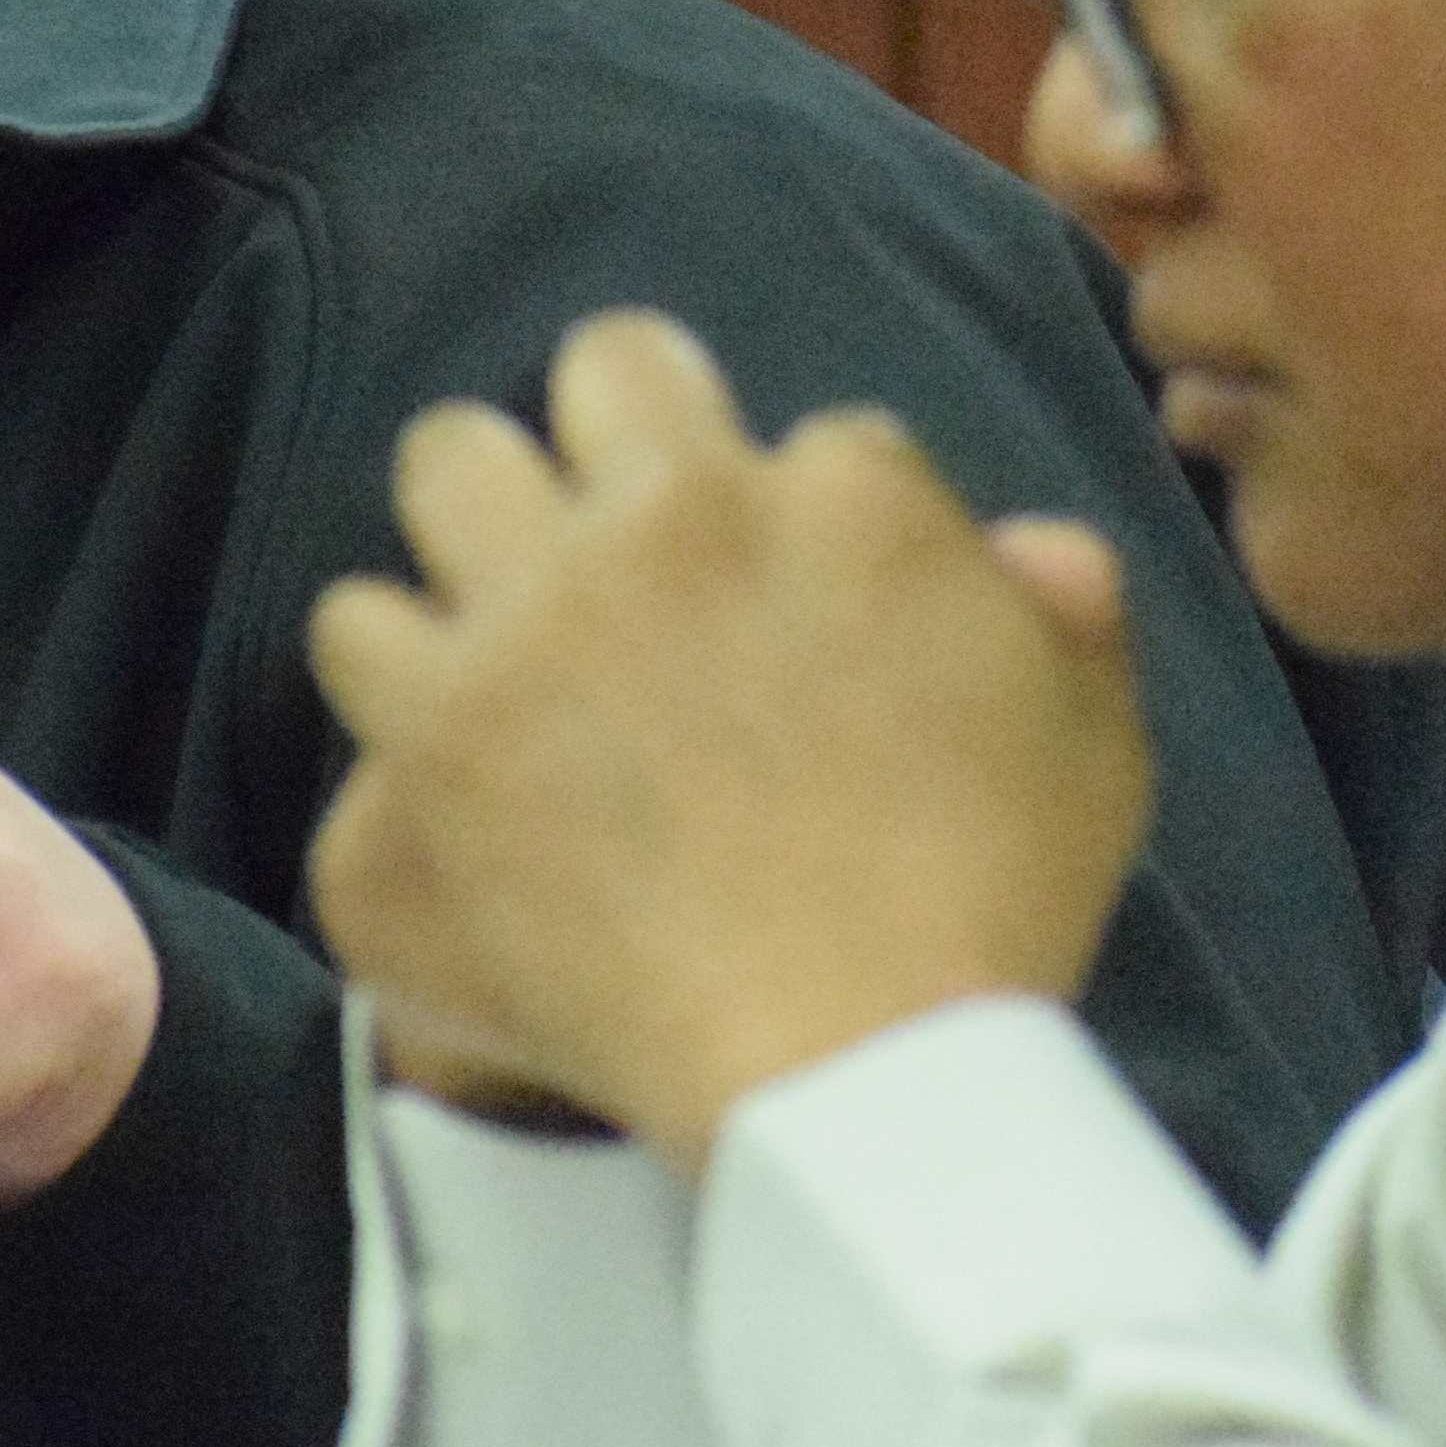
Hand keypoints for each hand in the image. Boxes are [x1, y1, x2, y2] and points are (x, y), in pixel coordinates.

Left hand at [305, 310, 1153, 1163]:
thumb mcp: (1093, 743)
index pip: (814, 443)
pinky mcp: (426, 738)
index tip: (805, 614)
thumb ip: (1065, 614)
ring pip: (445, 467)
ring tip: (513, 633)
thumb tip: (1029, 546)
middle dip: (618, 436)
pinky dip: (396, 696)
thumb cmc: (988, 917)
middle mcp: (666, 525)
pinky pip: (352, 634)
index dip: (809, 530)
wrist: (851, 1079)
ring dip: (486, 538)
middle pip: (605, 367)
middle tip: (631, 546)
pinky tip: (452, 770)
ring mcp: (527, 624)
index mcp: (837, 499)